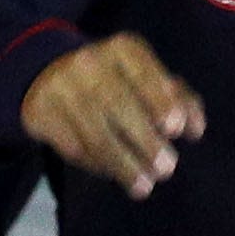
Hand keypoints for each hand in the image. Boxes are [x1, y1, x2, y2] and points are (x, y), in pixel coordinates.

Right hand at [19, 33, 203, 198]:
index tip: (175, 128)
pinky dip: (97, 165)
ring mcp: (60, 86)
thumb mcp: (144, 76)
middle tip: (167, 168)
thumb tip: (195, 127)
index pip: (142, 70)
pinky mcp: (39, 112)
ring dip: (123, 164)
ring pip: (95, 133)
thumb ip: (175, 97)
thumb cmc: (115, 80)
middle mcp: (88, 62)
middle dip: (145, 140)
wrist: (47, 73)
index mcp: (121, 49)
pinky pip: (73, 146)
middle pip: (118, 104)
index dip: (159, 98)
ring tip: (144, 186)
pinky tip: (111, 174)